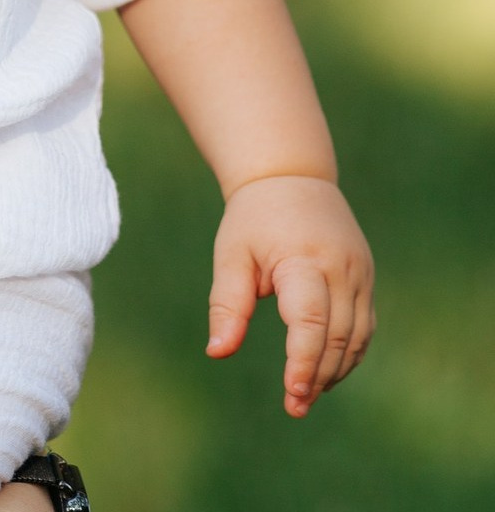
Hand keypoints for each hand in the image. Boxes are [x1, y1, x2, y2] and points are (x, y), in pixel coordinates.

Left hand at [206, 174, 374, 417]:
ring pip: (356, 336)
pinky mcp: (366, 277)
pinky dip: (347, 352)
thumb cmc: (253, 219)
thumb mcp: (232, 255)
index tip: (291, 394)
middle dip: (317, 375)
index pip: (311, 320)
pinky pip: (363, 325)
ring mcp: (360, 273)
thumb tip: (217, 352)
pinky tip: (325, 371)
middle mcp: (341, 269)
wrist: (291, 177)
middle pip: (337, 336)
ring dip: (335, 370)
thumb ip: (227, 304)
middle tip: (294, 407)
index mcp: (304, 260)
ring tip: (306, 396)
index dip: (303, 361)